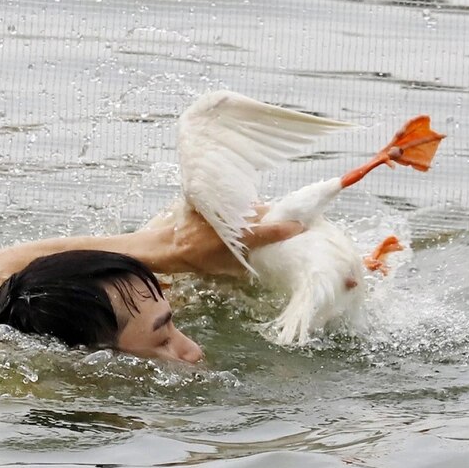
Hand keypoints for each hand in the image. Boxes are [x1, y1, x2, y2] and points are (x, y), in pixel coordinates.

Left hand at [161, 203, 303, 278]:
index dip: (287, 228)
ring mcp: (226, 206)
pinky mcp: (216, 199)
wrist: (167, 243)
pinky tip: (243, 213)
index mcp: (239, 236)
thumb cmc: (195, 259)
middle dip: (277, 215)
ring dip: (260, 211)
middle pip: (264, 212)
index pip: (270, 230)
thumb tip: (261, 261)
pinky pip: (237, 201)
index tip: (300, 226)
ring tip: (266, 217)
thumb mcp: (224, 268)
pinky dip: (244, 207)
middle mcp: (235, 218)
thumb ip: (245, 264)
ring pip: (252, 205)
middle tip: (287, 221)